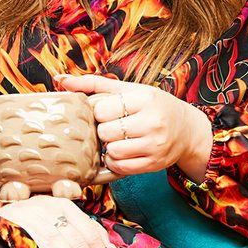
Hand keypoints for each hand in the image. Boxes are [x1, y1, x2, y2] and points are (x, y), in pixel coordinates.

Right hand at [0, 195, 117, 247]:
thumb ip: (79, 232)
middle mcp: (54, 208)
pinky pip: (50, 246)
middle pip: (85, 241)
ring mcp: (39, 217)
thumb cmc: (27, 222)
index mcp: (65, 206)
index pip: (93, 233)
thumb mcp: (54, 221)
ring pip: (70, 245)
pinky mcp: (25, 227)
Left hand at [54, 74, 212, 180]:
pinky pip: (121, 167)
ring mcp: (155, 145)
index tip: (108, 112)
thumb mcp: (129, 90)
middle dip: (104, 131)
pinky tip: (122, 153)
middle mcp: (153, 121)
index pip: (103, 109)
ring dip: (108, 148)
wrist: (187, 130)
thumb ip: (94, 84)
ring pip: (112, 151)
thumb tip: (60, 79)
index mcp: (145, 98)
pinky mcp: (154, 163)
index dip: (99, 113)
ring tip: (118, 140)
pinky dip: (115, 162)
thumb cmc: (153, 106)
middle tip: (113, 128)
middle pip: (105, 132)